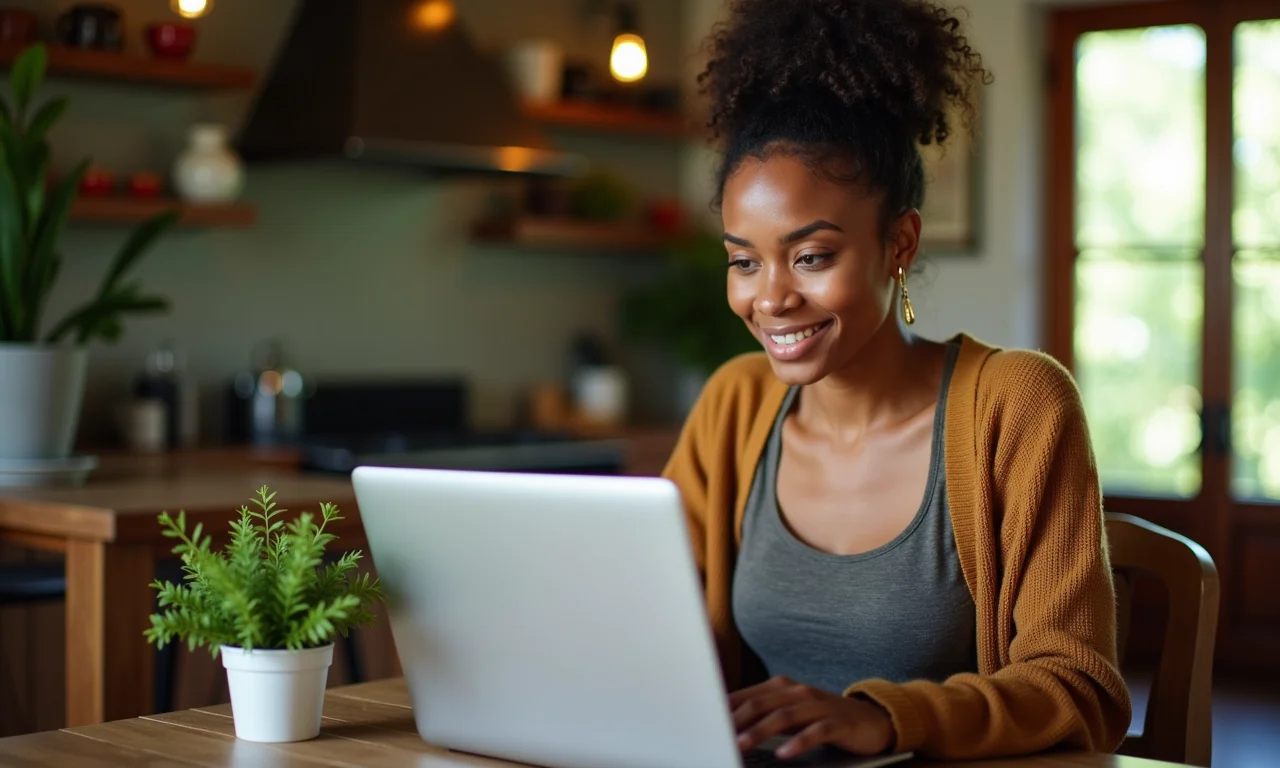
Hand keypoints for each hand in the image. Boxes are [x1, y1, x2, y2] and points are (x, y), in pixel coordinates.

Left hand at [730, 676, 894, 758]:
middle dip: (737, 720)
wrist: (870, 719)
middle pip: (761, 704)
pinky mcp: (837, 723)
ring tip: (742, 745)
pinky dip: (799, 743)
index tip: (705, 721)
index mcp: (782, 688)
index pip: (747, 696)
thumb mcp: (790, 713)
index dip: (726, 709)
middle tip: (717, 735)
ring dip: (760, 731)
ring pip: (784, 717)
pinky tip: (785, 754)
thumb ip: (762, 714)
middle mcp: (798, 692)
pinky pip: (816, 732)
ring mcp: (818, 706)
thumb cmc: (821, 718)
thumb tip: (728, 725)